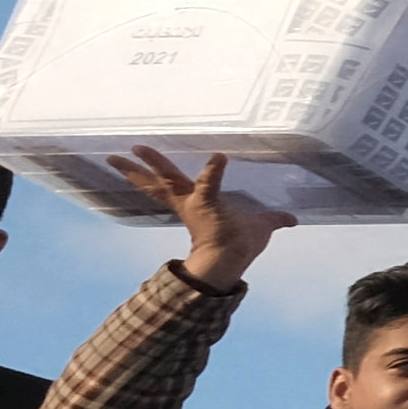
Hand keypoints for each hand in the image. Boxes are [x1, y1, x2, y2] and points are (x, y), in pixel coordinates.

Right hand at [111, 150, 282, 290]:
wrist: (234, 261)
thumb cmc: (242, 245)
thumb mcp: (260, 226)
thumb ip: (273, 219)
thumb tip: (291, 220)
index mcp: (194, 205)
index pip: (170, 186)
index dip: (157, 174)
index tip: (140, 162)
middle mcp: (188, 202)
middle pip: (158, 181)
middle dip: (137, 169)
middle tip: (116, 155)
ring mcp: (194, 203)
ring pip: (168, 178)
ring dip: (155, 163)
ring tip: (137, 148)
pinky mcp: (206, 204)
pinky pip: (209, 183)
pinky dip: (214, 171)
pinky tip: (219, 156)